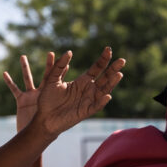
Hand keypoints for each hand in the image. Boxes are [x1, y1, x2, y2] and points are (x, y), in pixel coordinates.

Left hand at [3, 47, 124, 137]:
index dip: (103, 59)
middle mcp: (89, 90)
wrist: (44, 118)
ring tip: (118, 74)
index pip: (97, 68)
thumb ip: (59, 66)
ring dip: (112, 83)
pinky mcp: (85, 111)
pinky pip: (96, 106)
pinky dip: (102, 101)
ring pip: (104, 90)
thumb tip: (69, 52)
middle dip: (113, 69)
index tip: (109, 49)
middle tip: (122, 60)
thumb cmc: (48, 99)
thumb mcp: (52, 79)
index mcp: (82, 81)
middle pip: (105, 78)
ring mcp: (89, 100)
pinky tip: (107, 95)